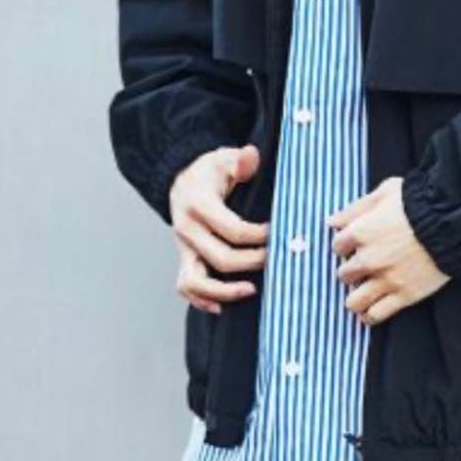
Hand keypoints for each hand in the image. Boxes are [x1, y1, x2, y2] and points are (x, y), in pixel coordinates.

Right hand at [169, 143, 270, 314]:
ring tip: (251, 290)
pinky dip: (201, 300)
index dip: (259, 236)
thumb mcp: (224, 158)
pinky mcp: (184, 257)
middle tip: (276, 257)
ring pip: (196, 281)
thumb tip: (251, 154)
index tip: (279, 232)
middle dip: (253, 262)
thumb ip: (240, 160)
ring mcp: (183, 247)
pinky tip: (221, 306)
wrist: (181, 177)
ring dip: (224, 291)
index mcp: (199, 205)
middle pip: (221, 258)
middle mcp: (187, 229)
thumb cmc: (209, 169)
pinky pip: (186, 286)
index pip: (233, 230)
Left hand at [327, 176, 450, 325]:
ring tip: (365, 290)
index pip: (337, 246)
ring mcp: (385, 280)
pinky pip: (376, 315)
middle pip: (344, 275)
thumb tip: (332, 221)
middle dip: (352, 270)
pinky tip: (371, 309)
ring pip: (354, 301)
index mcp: (360, 232)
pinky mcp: (404, 296)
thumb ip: (356, 208)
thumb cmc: (418, 202)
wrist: (452, 223)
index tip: (356, 245)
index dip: (346, 245)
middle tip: (365, 266)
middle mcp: (368, 259)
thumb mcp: (385, 192)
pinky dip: (369, 315)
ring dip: (357, 296)